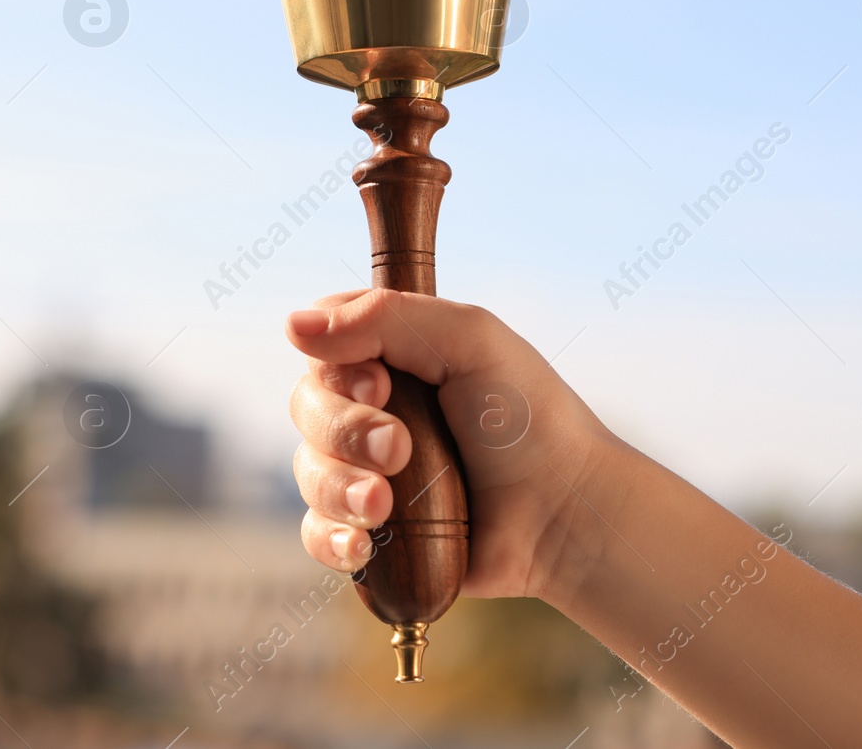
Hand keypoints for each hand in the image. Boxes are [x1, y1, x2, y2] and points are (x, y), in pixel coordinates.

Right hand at [285, 288, 617, 599]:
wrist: (566, 514)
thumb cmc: (532, 420)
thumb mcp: (471, 340)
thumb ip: (387, 317)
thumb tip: (295, 324)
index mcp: (398, 355)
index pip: (323, 345)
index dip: (334, 364)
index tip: (381, 383)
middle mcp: (379, 408)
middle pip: (308, 408)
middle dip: (344, 430)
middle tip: (399, 448)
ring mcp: (374, 471)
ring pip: (309, 472)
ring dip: (340, 488)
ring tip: (387, 505)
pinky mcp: (377, 532)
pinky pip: (318, 534)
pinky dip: (331, 538)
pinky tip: (365, 543)